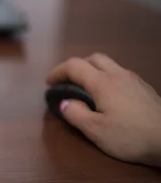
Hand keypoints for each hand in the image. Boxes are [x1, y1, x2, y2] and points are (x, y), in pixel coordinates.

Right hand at [46, 53, 160, 165]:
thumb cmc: (131, 136)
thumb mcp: (96, 131)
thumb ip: (76, 114)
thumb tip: (65, 103)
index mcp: (102, 82)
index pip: (74, 66)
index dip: (57, 71)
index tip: (48, 83)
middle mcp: (118, 74)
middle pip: (93, 58)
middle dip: (77, 66)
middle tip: (68, 82)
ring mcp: (134, 80)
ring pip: (109, 64)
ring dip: (93, 71)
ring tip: (88, 88)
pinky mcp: (145, 89)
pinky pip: (121, 74)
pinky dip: (108, 78)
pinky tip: (111, 96)